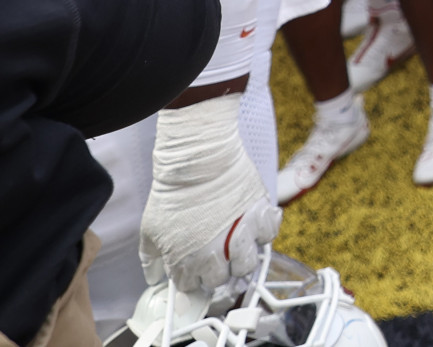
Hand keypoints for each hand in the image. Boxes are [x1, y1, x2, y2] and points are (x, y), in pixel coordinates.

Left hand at [141, 95, 282, 293]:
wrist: (199, 161)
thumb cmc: (173, 192)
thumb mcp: (149, 229)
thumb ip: (151, 258)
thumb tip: (153, 276)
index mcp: (187, 261)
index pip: (191, 286)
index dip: (190, 276)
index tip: (192, 268)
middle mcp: (216, 255)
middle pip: (221, 280)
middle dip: (215, 271)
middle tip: (213, 257)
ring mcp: (242, 236)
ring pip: (247, 265)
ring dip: (240, 259)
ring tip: (233, 246)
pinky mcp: (261, 216)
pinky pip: (269, 236)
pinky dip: (262, 233)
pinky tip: (251, 226)